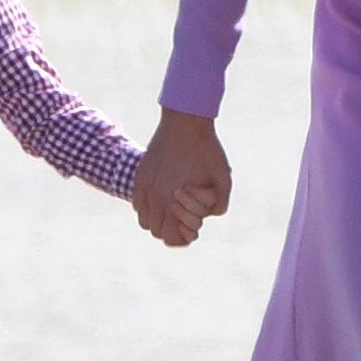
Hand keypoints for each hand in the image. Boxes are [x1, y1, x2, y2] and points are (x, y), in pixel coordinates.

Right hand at [133, 109, 231, 249]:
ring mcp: (145, 185)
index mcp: (174, 201)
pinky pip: (137, 204)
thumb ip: (219, 206)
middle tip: (183, 218)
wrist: (186, 121)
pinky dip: (148, 207)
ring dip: (158, 220)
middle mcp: (155, 196)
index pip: (171, 239)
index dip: (183, 238)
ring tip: (171, 210)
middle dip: (171, 230)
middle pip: (156, 232)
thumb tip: (206, 218)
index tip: (192, 228)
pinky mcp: (140, 175)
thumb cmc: (208, 151)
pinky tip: (161, 198)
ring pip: (145, 221)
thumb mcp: (223, 180)